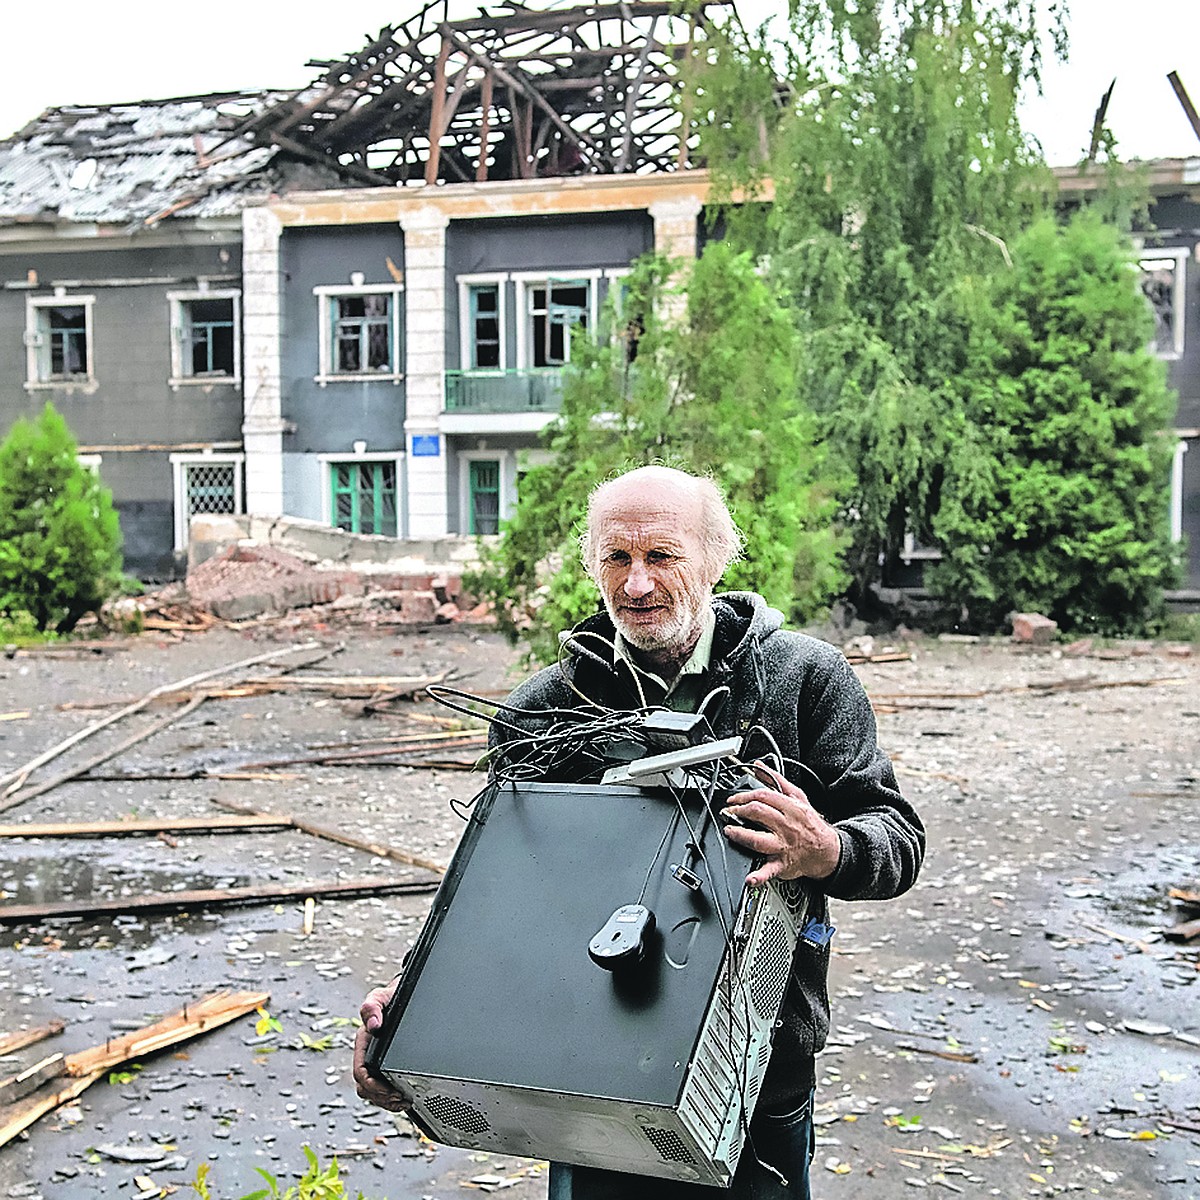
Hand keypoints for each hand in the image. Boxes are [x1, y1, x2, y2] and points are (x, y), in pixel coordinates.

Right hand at [352, 979, 413, 1112]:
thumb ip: (373, 1008)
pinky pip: (381, 1090)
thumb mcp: (380, 998)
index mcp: (363, 1041)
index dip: (373, 1085)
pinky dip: (390, 1099)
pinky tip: (403, 1099)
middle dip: (381, 1097)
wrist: (399, 996)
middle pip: (365, 1087)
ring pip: (372, 1093)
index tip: (389, 1090)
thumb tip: (374, 1026)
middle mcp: (366, 1054)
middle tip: (400, 1098)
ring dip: (386, 1101)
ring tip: (403, 1101)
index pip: (360, 1072)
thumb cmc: (388, 998)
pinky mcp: (384, 1066)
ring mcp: (375, 1061)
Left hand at [721, 762, 840, 886]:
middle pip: (758, 813)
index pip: (762, 796)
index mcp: (789, 808)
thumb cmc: (809, 823)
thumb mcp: (798, 797)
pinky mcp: (782, 864)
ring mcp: (783, 846)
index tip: (733, 799)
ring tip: (730, 832)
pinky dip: (759, 876)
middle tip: (727, 813)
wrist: (827, 850)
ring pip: (759, 839)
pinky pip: (770, 871)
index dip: (743, 796)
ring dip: (741, 835)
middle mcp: (785, 826)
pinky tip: (750, 879)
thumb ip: (776, 781)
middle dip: (738, 811)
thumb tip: (759, 767)